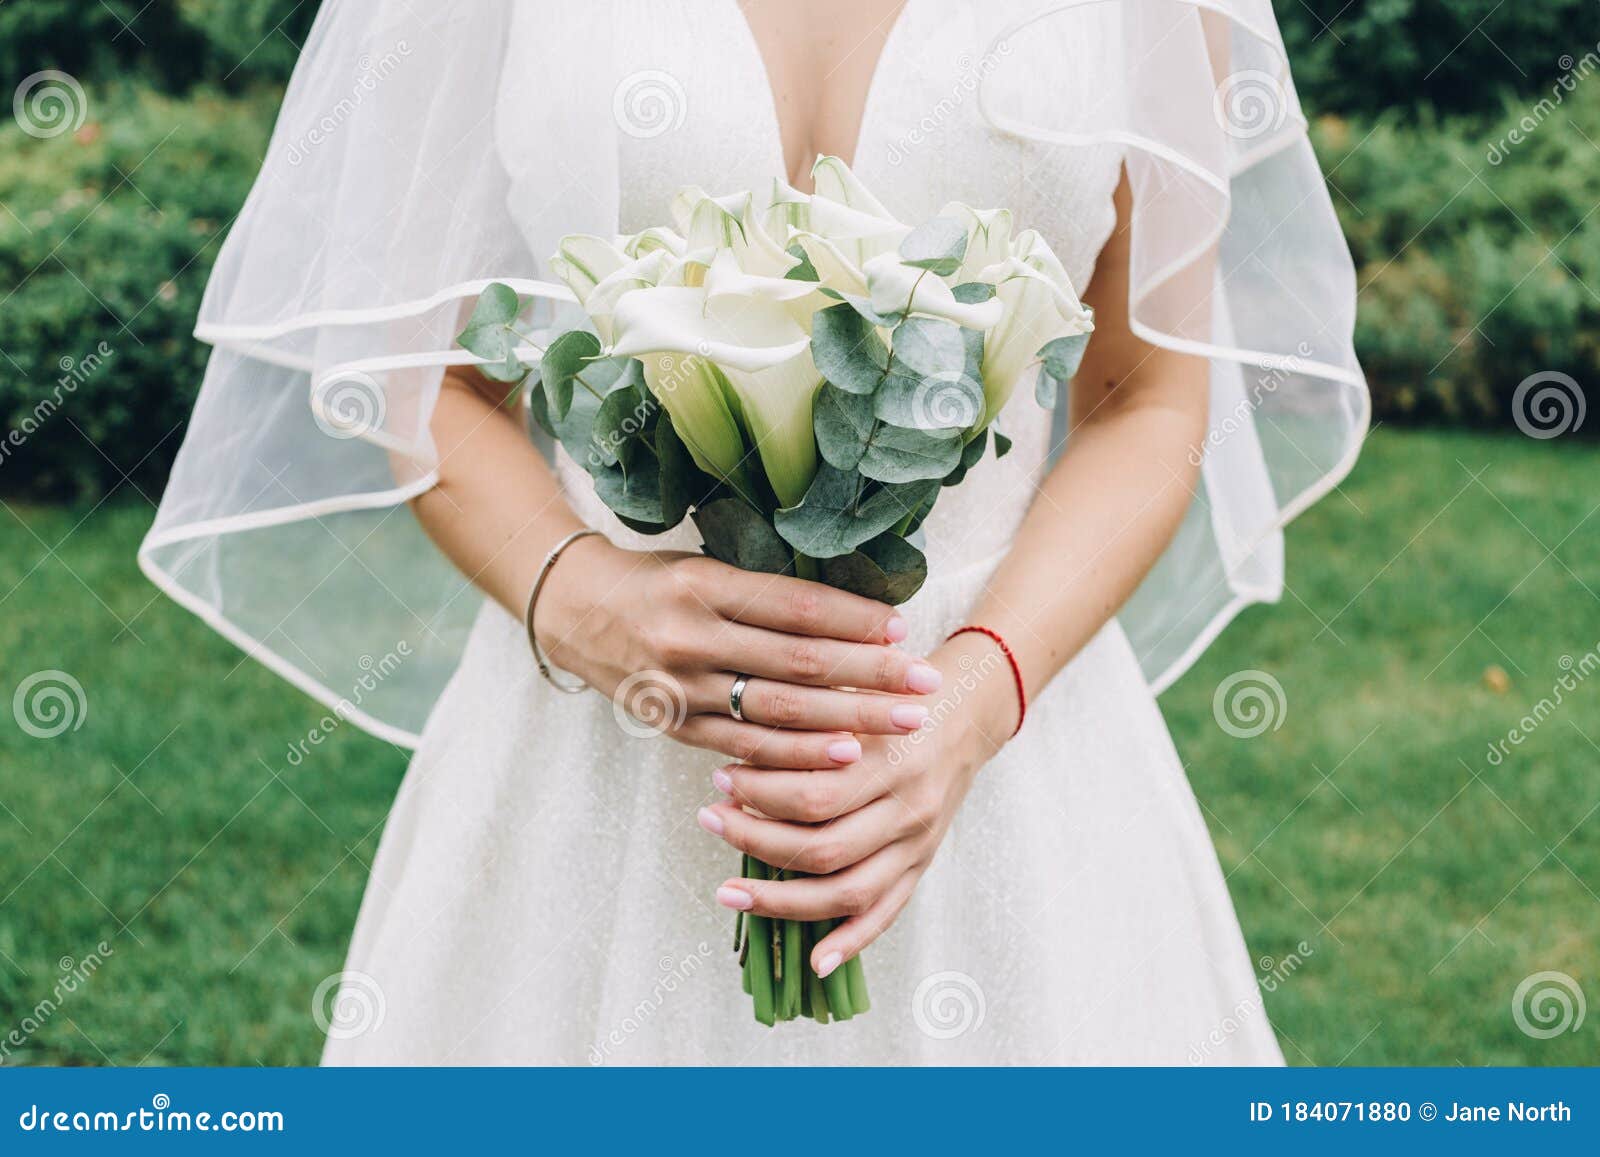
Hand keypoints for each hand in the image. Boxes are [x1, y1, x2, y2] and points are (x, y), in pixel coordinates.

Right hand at [533, 536, 944, 764]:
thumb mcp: (705, 565)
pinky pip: (746, 748)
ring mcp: (681, 688)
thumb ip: (766, 590)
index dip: (852, 621)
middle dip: (868, 676)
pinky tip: (841, 757)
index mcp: (702, 585)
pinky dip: (796, 756)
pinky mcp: (676, 726)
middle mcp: (690, 637)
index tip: (902, 630)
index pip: (794, 607)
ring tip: (899, 725)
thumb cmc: (656, 581)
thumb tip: (853, 611)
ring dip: (846, 722)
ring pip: (777, 713)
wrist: (574, 612)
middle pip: (797, 663)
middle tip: (923, 684)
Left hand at [696, 631, 1018, 978]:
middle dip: (755, 842)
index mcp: (891, 759)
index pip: (814, 794)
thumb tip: (738, 748)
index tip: (720, 779)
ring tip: (730, 891)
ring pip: (847, 890)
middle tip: (711, 820)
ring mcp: (917, 843)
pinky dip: (851, 941)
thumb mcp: (858, 692)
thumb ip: (810, 719)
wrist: (965, 713)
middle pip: (823, 848)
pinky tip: (813, 961)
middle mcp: (908, 807)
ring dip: (780, 899)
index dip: (758, 794)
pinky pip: (887, 913)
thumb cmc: (897, 697)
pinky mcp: (922, 864)